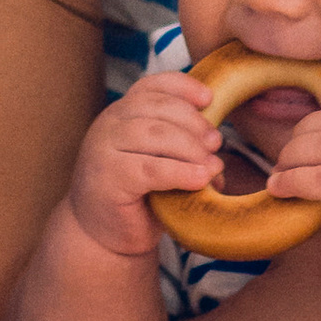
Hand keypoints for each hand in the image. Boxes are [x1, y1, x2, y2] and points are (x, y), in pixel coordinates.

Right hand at [65, 71, 215, 256]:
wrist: (101, 234)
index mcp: (122, 113)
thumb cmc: (137, 196)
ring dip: (190, 148)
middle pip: (157, 108)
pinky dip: (181, 172)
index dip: (183, 87)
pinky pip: (151, 169)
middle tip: (216, 143)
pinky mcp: (108, 178)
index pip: (151, 86)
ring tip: (212, 165)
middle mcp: (109, 123)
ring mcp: (104, 149)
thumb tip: (218, 155)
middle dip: (193, 123)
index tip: (210, 99)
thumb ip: (183, 149)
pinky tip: (200, 179)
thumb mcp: (161, 162)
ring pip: (154, 134)